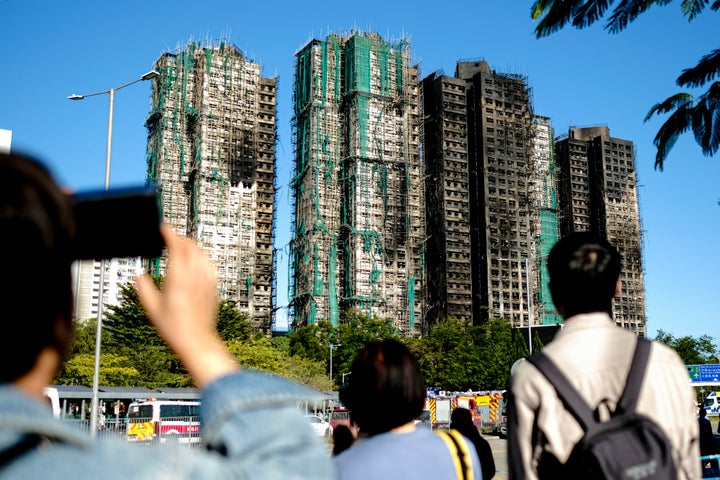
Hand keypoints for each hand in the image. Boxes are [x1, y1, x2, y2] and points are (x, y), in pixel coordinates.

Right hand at [135, 224, 238, 386]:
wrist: (197, 341)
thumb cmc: (176, 328)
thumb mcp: (152, 309)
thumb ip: (144, 289)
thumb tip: (139, 276)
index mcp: (178, 279)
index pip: (177, 246)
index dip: (170, 233)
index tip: (164, 227)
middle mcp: (195, 277)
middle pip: (191, 246)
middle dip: (179, 238)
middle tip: (170, 238)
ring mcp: (207, 281)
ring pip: (202, 253)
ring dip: (191, 246)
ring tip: (181, 248)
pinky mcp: (213, 287)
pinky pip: (210, 264)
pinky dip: (201, 257)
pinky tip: (196, 262)